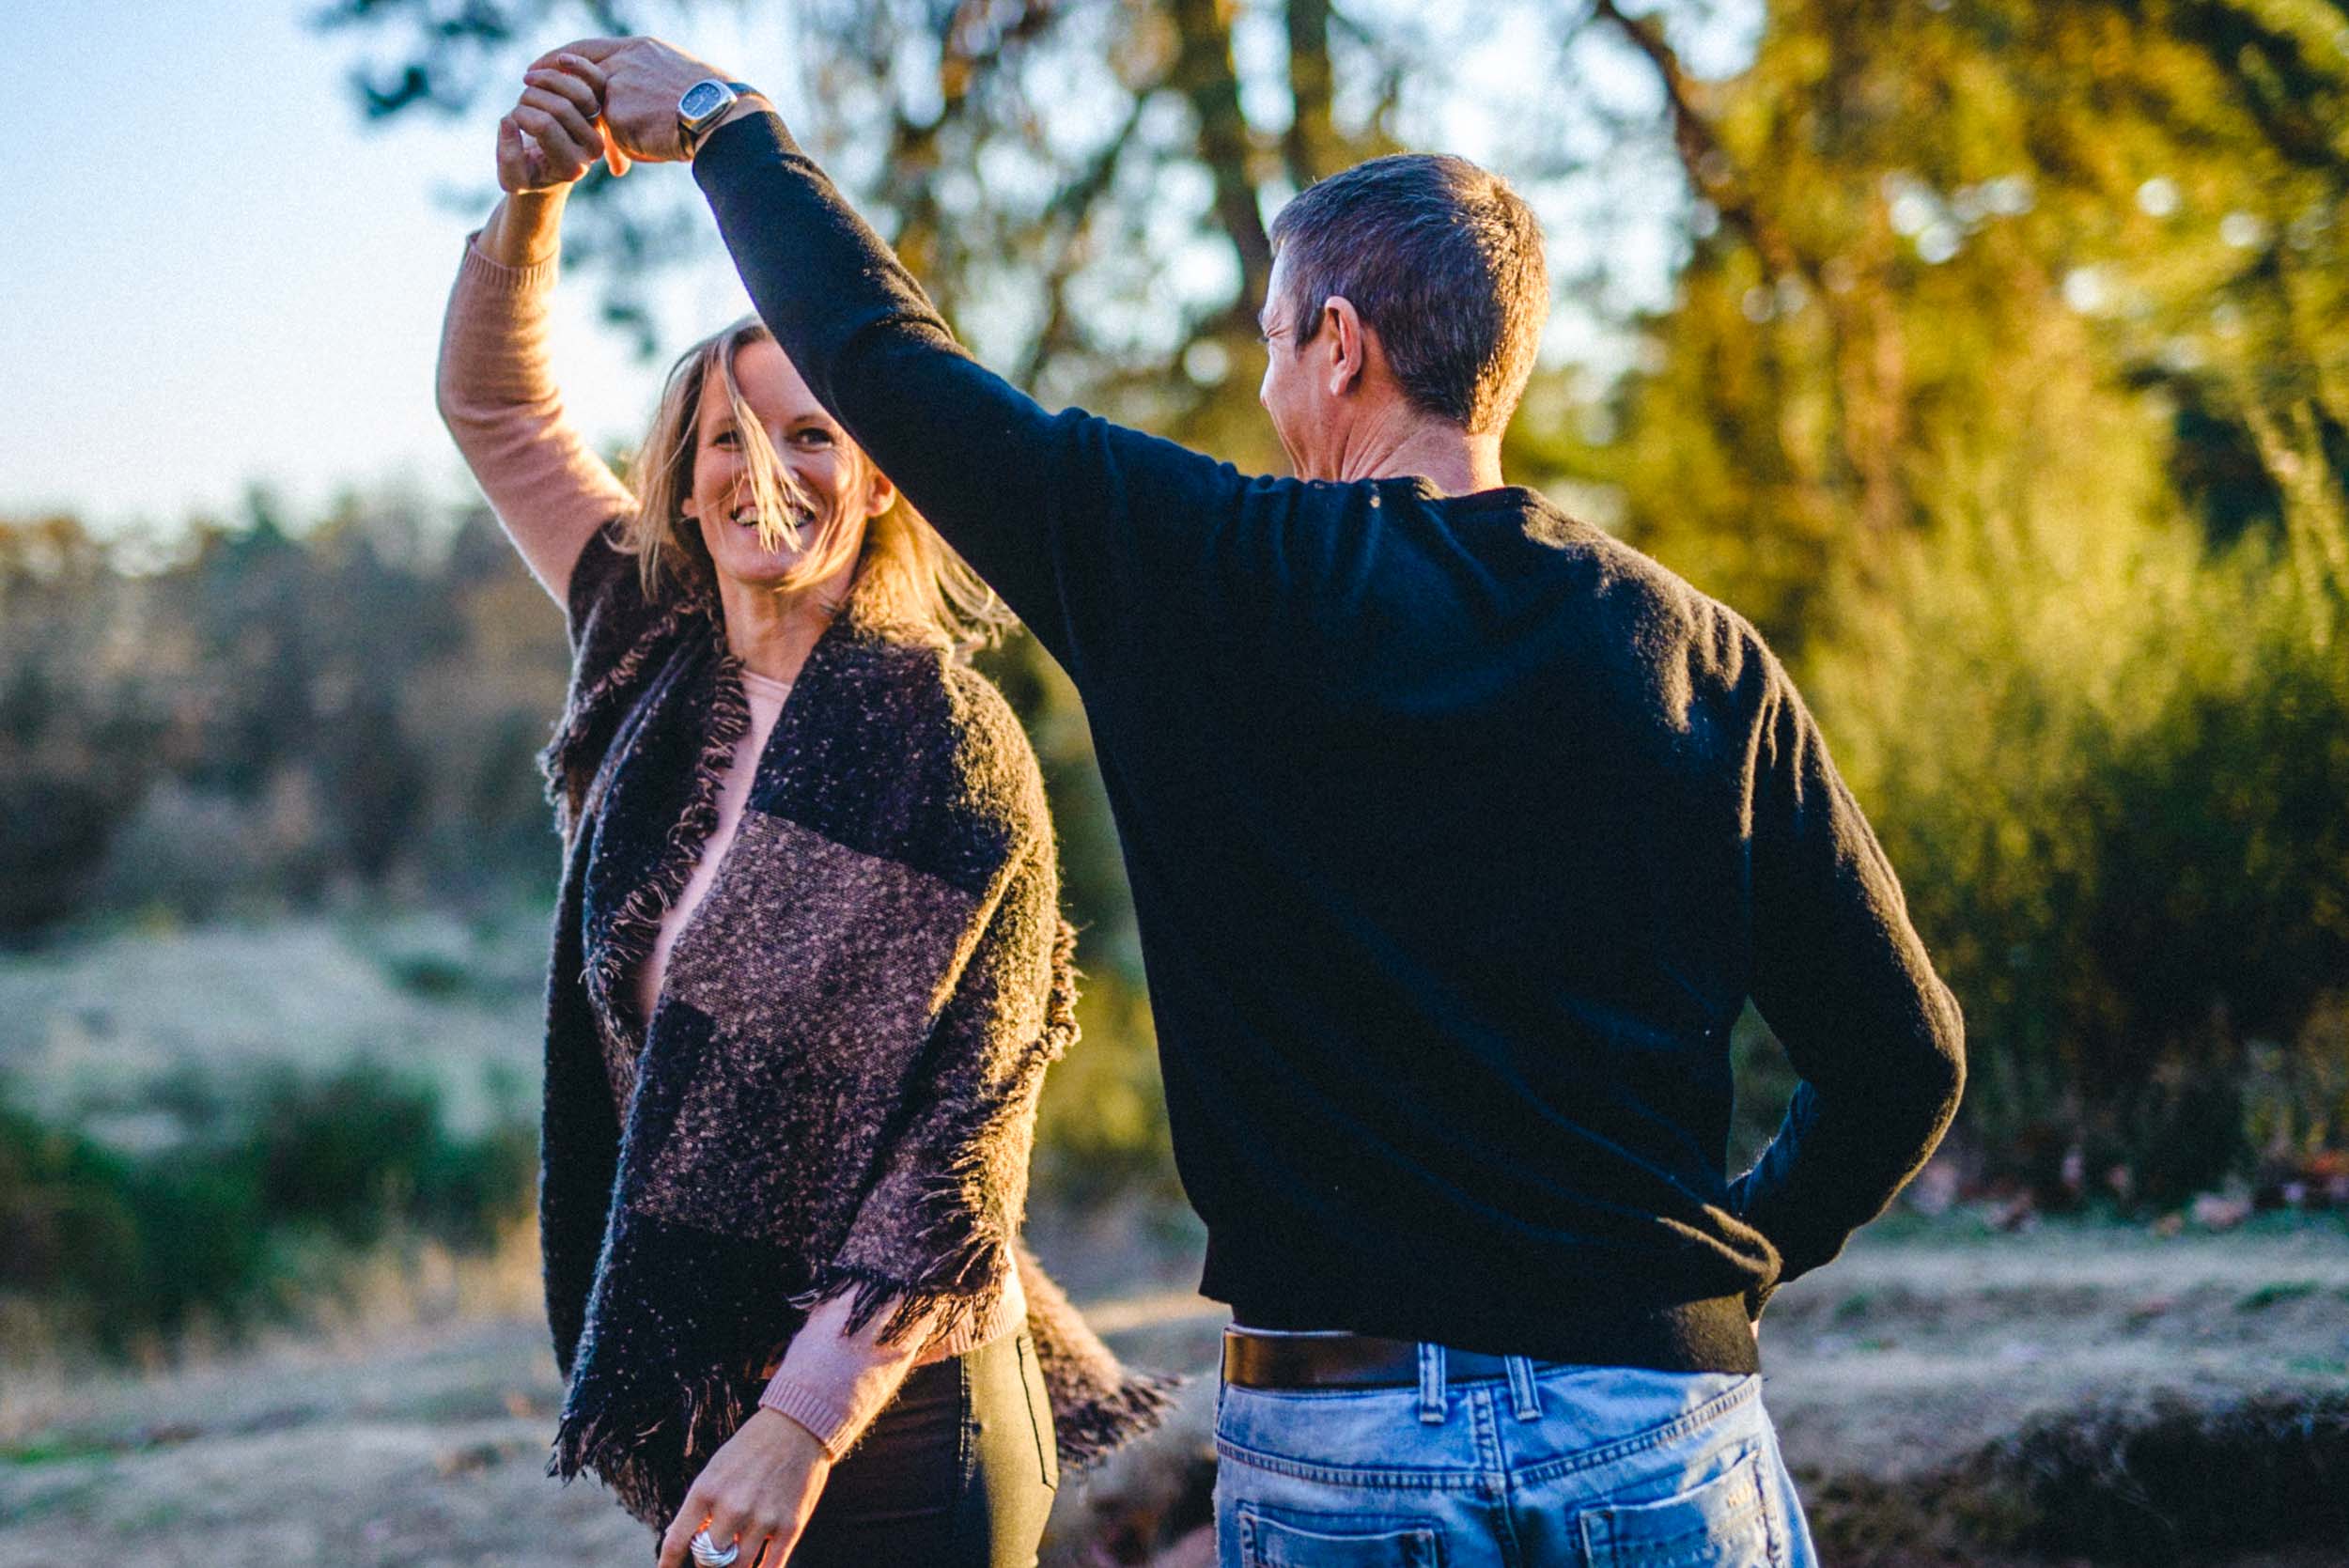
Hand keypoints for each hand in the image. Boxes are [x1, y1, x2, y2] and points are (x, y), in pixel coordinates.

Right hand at [496, 52, 619, 192]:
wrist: (546, 161)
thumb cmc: (526, 171)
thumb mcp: (511, 178)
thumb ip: (507, 159)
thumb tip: (509, 122)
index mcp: (573, 167)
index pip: (544, 126)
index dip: (520, 115)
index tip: (510, 118)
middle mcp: (593, 148)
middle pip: (561, 107)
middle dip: (531, 97)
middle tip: (519, 101)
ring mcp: (598, 126)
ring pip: (578, 92)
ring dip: (546, 79)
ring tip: (529, 84)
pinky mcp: (599, 106)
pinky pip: (590, 78)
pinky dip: (564, 66)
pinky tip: (543, 69)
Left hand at [543, 36, 738, 166]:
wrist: (717, 116)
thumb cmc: (709, 105)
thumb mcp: (676, 85)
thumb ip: (649, 89)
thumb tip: (644, 111)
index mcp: (640, 49)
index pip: (593, 48)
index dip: (568, 57)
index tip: (552, 63)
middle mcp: (625, 61)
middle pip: (576, 63)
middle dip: (548, 71)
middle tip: (528, 79)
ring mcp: (619, 84)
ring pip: (586, 99)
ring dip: (562, 107)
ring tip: (539, 115)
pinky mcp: (617, 111)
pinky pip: (604, 131)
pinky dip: (607, 147)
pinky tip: (611, 163)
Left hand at [656, 1409, 831, 1567]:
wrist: (798, 1426)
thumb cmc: (751, 1448)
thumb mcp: (715, 1469)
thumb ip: (699, 1504)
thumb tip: (679, 1538)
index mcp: (707, 1490)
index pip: (677, 1541)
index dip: (668, 1563)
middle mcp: (732, 1507)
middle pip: (708, 1560)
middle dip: (708, 1561)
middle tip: (714, 1554)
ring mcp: (762, 1518)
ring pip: (738, 1567)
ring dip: (733, 1566)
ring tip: (735, 1556)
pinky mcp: (790, 1526)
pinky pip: (771, 1567)